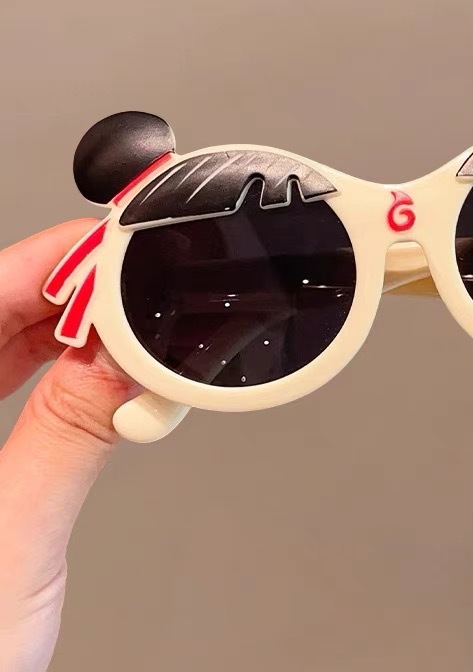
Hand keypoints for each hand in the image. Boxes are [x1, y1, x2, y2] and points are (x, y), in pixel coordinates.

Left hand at [0, 221, 135, 671]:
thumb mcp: (10, 544)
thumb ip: (69, 437)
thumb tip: (123, 358)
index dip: (47, 266)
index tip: (113, 252)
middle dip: (68, 292)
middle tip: (135, 286)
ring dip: (66, 328)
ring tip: (125, 324)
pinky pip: (3, 375)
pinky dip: (55, 364)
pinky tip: (94, 362)